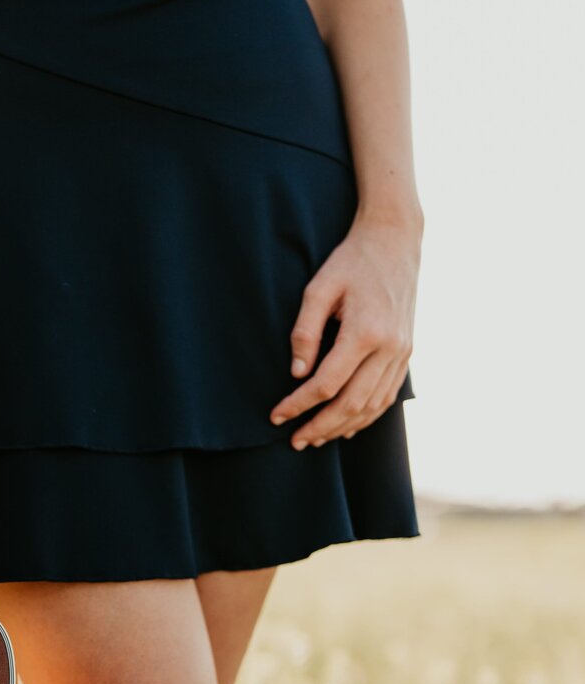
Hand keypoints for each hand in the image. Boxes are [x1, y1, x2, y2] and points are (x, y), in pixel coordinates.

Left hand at [269, 214, 419, 448]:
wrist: (395, 241)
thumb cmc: (351, 262)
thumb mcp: (318, 289)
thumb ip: (304, 332)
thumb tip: (296, 375)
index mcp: (365, 332)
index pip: (327, 384)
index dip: (299, 405)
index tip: (276, 416)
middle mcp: (390, 348)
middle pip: (351, 404)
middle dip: (320, 426)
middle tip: (294, 441)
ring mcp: (402, 353)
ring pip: (372, 406)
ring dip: (342, 427)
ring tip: (314, 438)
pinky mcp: (407, 354)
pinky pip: (387, 396)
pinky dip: (365, 416)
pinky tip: (345, 426)